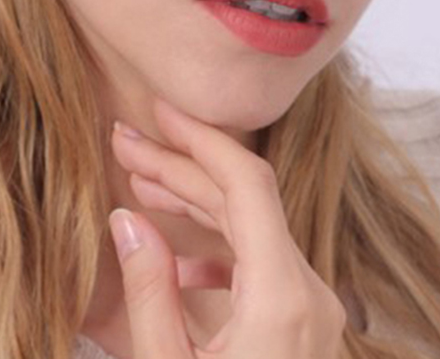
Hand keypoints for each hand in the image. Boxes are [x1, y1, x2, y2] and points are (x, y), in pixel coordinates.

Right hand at [108, 97, 347, 358]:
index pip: (245, 183)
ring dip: (198, 204)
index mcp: (282, 297)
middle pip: (245, 200)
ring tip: (143, 186)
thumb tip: (126, 219)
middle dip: (182, 168)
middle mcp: (310, 293)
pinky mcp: (305, 328)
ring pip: (254, 229)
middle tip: (128, 146)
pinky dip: (220, 251)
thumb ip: (149, 291)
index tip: (159, 112)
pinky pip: (263, 268)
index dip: (199, 137)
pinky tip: (177, 263)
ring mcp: (313, 311)